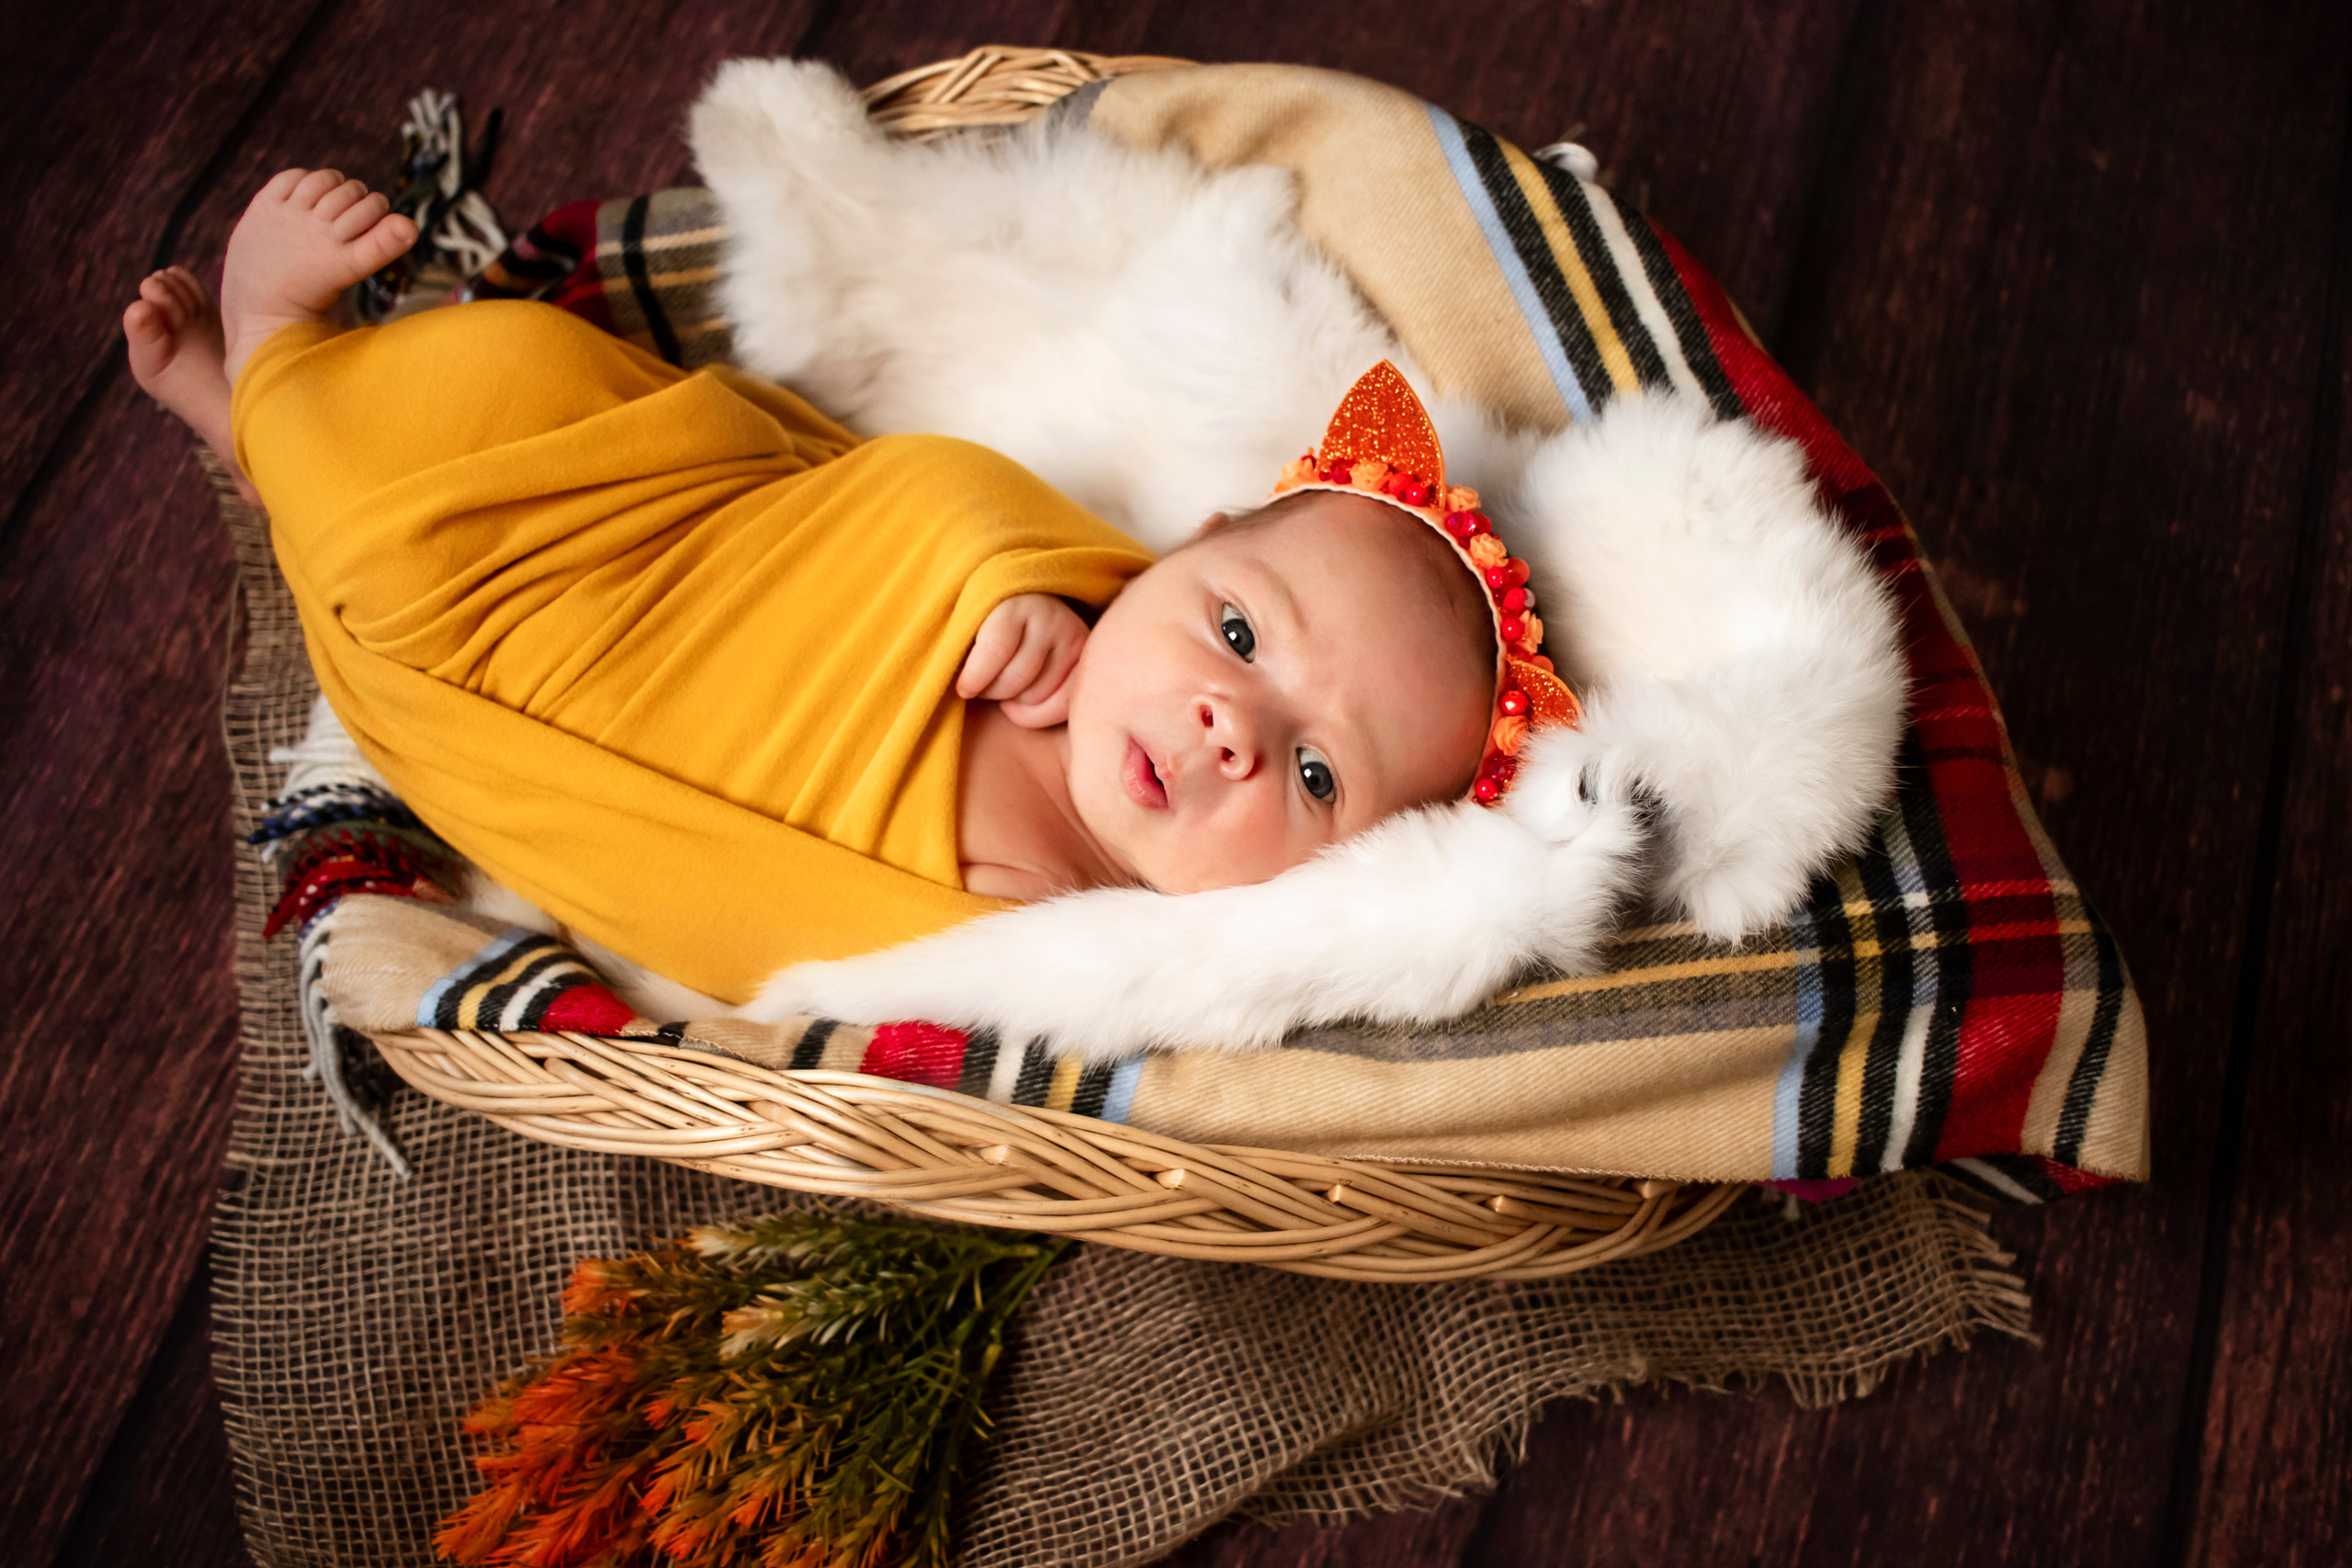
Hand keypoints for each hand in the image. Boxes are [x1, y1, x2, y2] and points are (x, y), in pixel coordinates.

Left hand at [956, 594, 1088, 727]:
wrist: (1032, 602)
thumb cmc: (989, 621)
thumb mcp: (970, 621)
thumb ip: (961, 647)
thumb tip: (952, 688)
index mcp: (1015, 602)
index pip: (995, 648)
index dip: (974, 677)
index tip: (963, 689)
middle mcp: (1050, 617)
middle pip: (1015, 679)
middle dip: (992, 692)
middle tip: (982, 687)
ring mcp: (1073, 638)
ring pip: (1035, 697)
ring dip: (1013, 701)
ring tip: (1005, 686)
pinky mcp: (1087, 661)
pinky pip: (1061, 708)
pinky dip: (1036, 715)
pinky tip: (1023, 701)